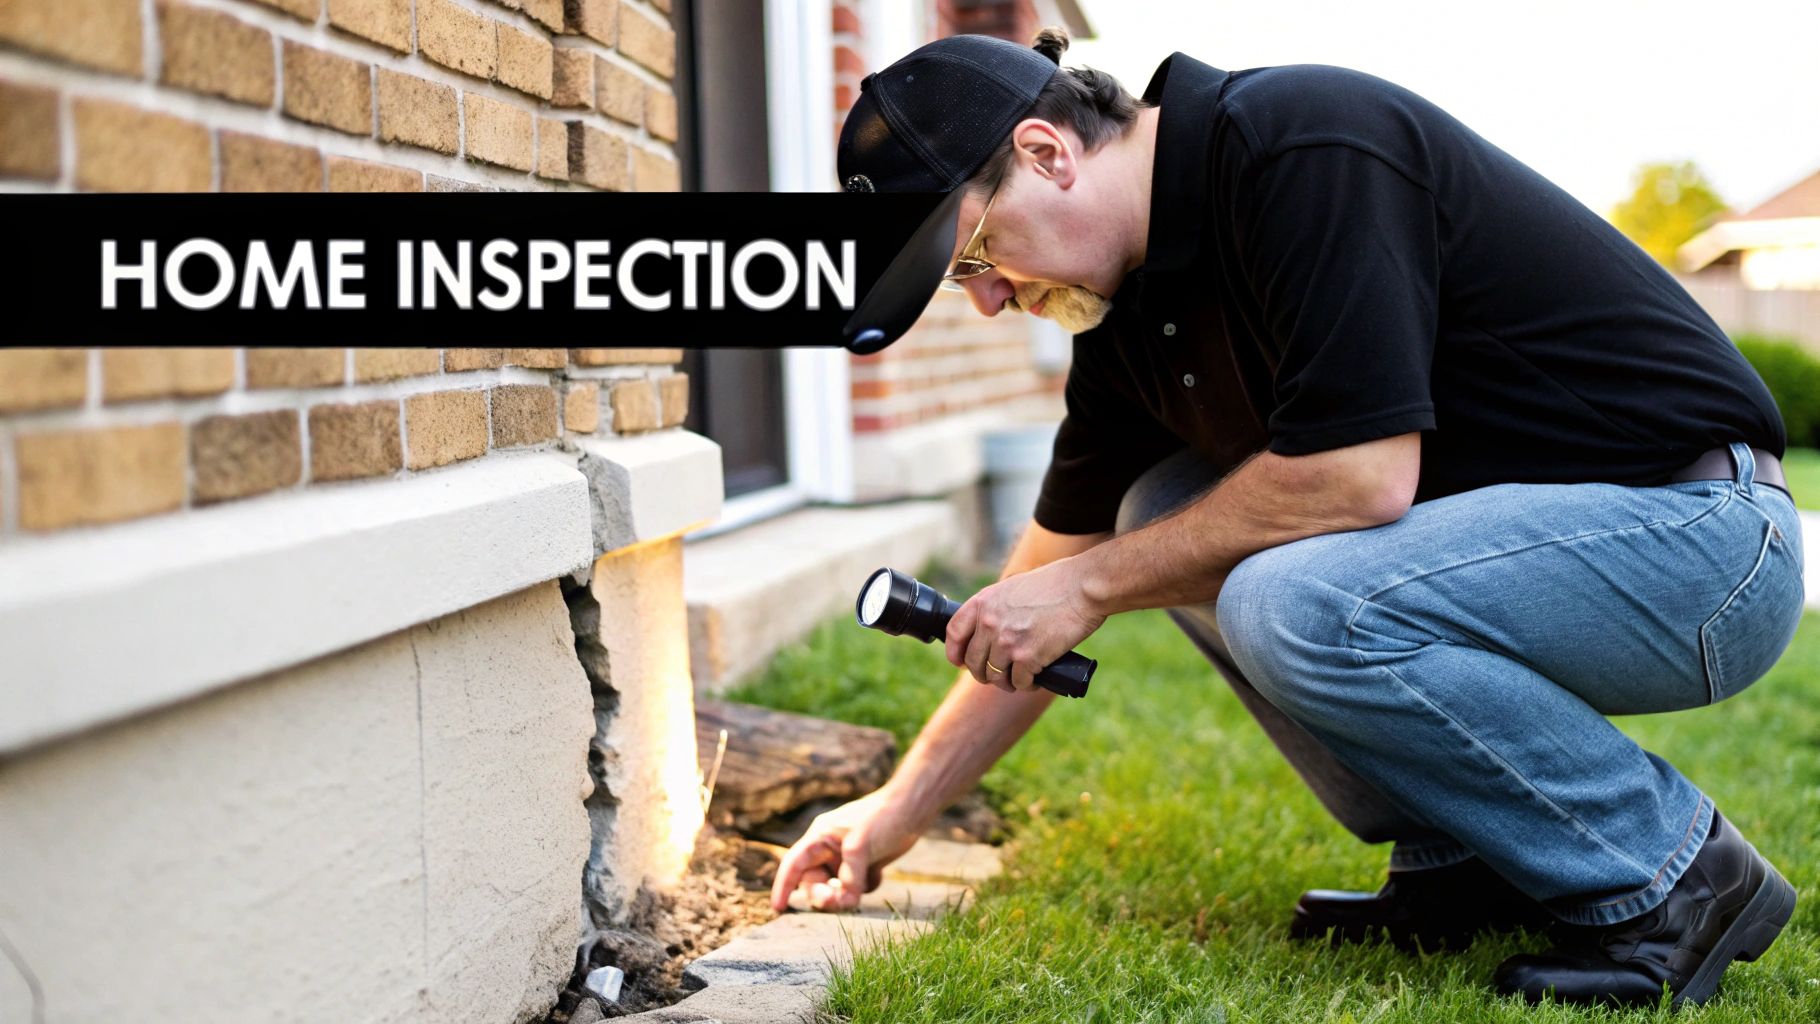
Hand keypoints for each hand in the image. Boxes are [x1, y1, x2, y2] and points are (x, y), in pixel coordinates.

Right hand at [770, 789, 921, 912]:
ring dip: (844, 895)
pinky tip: (878, 873)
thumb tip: (846, 901)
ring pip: (835, 888)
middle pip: (814, 882)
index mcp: (820, 838)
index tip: (778, 909)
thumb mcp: (861, 846)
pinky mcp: (863, 865)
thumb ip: (850, 877)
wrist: (912, 809)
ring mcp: (846, 858)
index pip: (794, 864)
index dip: (783, 886)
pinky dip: (863, 888)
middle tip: (840, 902)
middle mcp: (829, 849)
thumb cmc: (883, 818)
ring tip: (861, 889)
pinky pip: (855, 887)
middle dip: (824, 895)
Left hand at [944, 556, 1103, 693]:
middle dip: (984, 673)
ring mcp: (1007, 642)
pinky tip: (1035, 680)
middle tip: (998, 676)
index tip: (960, 662)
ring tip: (1018, 680)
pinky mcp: (1028, 658)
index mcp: (983, 602)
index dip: (955, 652)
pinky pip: (1019, 682)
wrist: (1083, 588)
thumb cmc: (1055, 585)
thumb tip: (989, 632)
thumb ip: (997, 608)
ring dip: (1006, 682)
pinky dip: (1027, 684)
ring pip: (995, 676)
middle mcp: (990, 623)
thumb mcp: (1013, 588)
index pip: (954, 633)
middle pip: (974, 662)